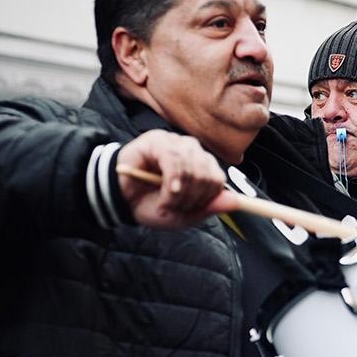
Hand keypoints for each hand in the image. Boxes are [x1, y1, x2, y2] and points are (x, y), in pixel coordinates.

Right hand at [116, 130, 237, 228]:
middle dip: (192, 199)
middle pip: (209, 175)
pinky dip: (172, 182)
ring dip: (180, 194)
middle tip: (173, 205)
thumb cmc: (151, 205)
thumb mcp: (184, 215)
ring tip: (165, 200)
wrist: (121, 201)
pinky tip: (164, 191)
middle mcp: (193, 152)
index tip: (189, 210)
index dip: (207, 199)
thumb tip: (236, 201)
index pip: (219, 180)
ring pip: (194, 169)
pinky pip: (175, 161)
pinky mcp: (158, 140)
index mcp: (202, 167)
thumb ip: (209, 208)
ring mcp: (176, 144)